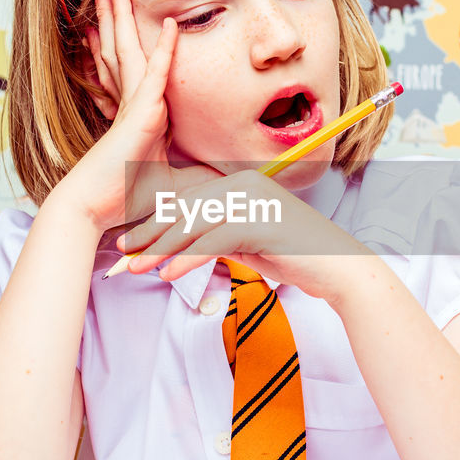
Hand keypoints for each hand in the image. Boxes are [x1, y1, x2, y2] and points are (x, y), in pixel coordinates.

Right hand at [53, 0, 219, 232]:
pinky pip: (156, 75)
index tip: (122, 19)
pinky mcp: (140, 114)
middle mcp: (133, 105)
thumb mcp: (171, 186)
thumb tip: (226, 181)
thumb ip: (198, 178)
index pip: (136, 69)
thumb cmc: (124, 200)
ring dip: (125, 19)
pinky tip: (171, 25)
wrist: (94, 210)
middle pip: (125, 52)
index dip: (125, 42)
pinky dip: (165, 50)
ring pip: (132, 53)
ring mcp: (134, 107)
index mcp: (139, 116)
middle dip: (116, 19)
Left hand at [117, 170, 373, 302]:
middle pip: (186, 209)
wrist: (338, 268)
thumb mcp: (250, 243)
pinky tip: (167, 274)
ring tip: (135, 267)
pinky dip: (187, 258)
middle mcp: (244, 185)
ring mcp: (253, 201)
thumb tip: (189, 246)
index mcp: (241, 184)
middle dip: (151, 233)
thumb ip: (221, 237)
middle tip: (121, 253)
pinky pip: (212, 241)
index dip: (157, 223)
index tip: (131, 242)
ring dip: (161, 248)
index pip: (189, 202)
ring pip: (194, 224)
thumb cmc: (295, 257)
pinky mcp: (259, 221)